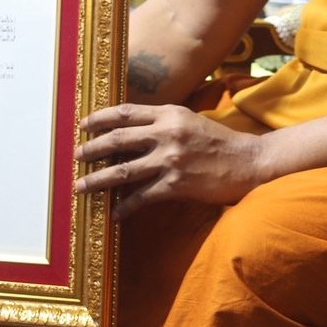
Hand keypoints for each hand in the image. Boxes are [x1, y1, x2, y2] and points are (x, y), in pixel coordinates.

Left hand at [74, 103, 269, 216]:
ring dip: (97, 180)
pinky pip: (141, 197)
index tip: (83, 126)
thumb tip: (128, 132)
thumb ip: (162, 122)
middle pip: (117, 140)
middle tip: (76, 157)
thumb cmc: (219, 142)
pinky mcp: (177, 184)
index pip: (125, 113)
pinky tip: (113, 213)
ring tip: (81, 187)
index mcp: (169, 113)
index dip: (99, 119)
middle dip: (91, 149)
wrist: (250, 162)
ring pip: (122, 170)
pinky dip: (124, 206)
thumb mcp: (189, 120)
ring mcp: (171, 159)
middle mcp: (167, 133)